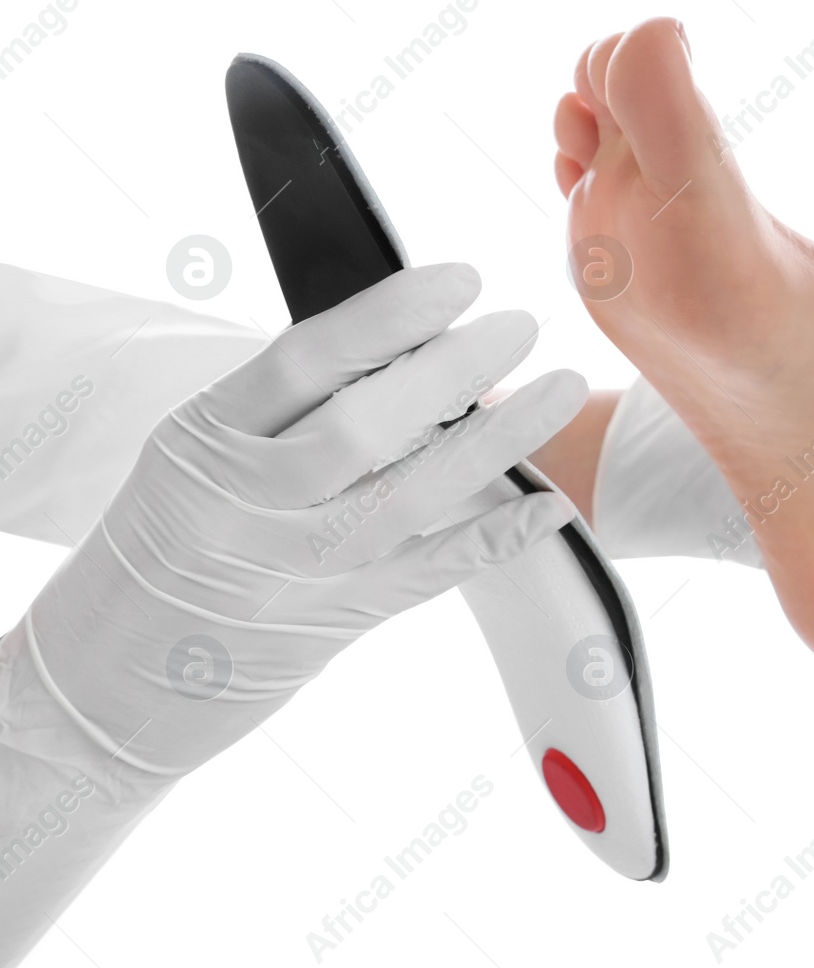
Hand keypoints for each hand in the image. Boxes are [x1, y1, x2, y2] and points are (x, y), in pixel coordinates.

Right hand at [21, 262, 585, 774]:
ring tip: (557, 388)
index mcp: (204, 442)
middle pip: (367, 426)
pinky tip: (549, 507)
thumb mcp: (190, 458)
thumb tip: (408, 349)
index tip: (461, 281)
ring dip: (498, 440)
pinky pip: (429, 575)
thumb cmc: (158, 550)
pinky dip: (493, 539)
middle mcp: (247, 505)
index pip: (304, 361)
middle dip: (455, 372)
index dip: (390, 317)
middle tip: (521, 326)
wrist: (102, 686)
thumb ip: (281, 411)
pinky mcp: (334, 625)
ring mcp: (293, 572)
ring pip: (412, 495)